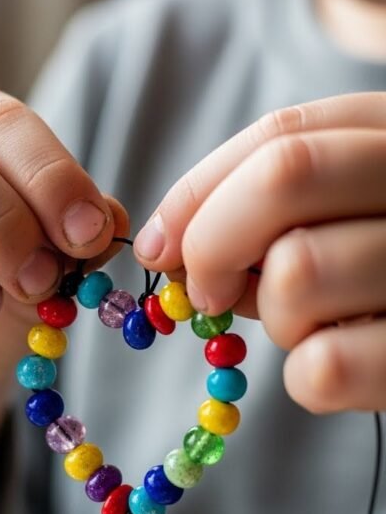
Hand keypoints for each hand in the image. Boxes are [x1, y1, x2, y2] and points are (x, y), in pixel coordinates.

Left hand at [135, 93, 385, 413]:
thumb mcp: (353, 218)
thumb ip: (276, 214)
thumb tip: (171, 245)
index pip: (282, 135)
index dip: (200, 190)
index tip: (160, 245)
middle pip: (285, 176)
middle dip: (214, 240)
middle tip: (207, 291)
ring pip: (298, 273)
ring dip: (277, 319)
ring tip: (314, 329)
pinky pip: (326, 367)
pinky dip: (309, 379)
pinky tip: (344, 370)